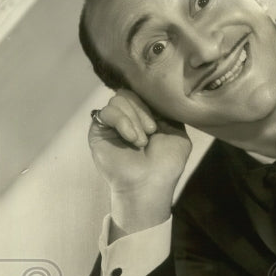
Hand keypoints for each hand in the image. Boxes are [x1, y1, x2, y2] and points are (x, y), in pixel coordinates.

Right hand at [88, 89, 192, 234]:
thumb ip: (168, 113)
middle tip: (152, 132)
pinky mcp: (99, 131)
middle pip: (130, 92)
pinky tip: (131, 138)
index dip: (151, 101)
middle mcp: (128, 117)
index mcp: (146, 116)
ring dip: (134, 119)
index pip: (144, 93)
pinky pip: (106, 112)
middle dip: (143, 111)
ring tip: (141, 141)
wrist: (150, 183)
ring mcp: (113, 123)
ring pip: (119, 99)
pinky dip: (122, 122)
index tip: (160, 122)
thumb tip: (158, 95)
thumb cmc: (166, 164)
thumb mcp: (177, 134)